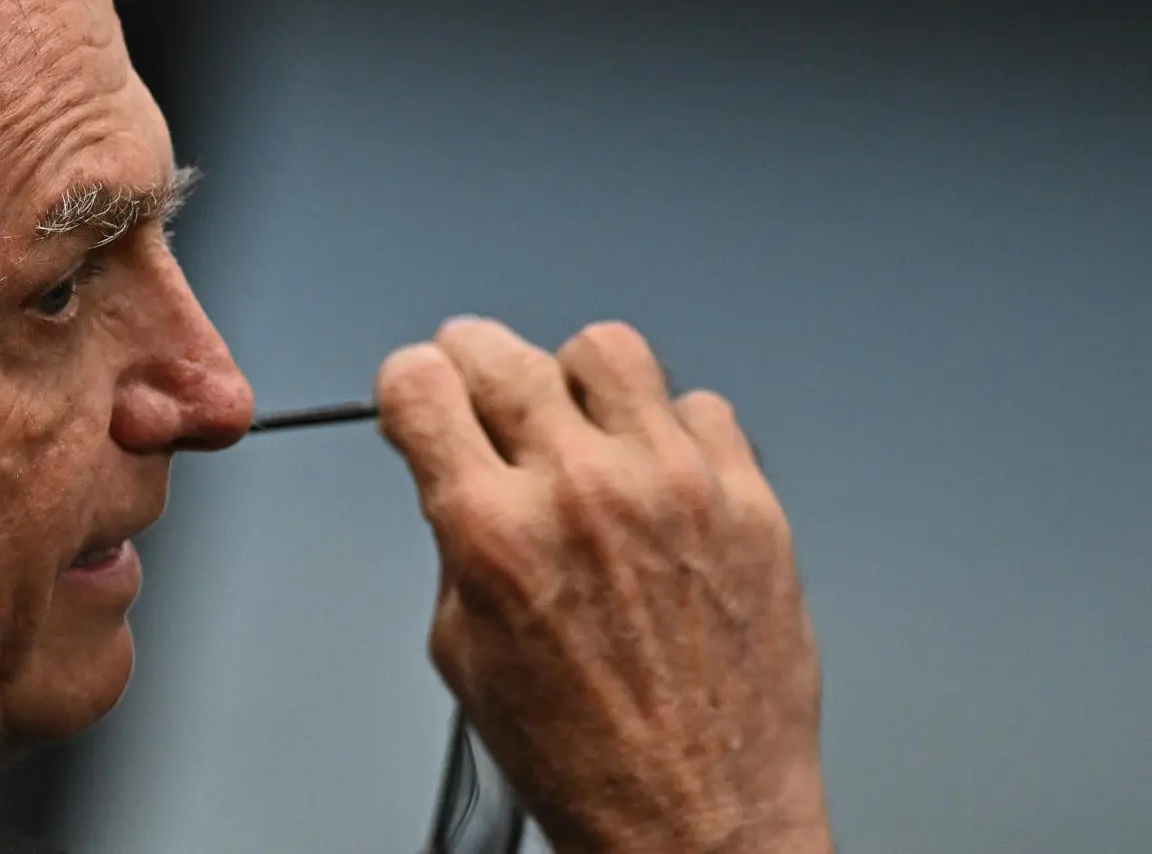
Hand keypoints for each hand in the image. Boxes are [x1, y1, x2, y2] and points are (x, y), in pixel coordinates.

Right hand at [377, 317, 830, 853]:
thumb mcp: (464, 648)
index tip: (415, 395)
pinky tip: (654, 478)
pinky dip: (668, 430)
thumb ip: (455, 535)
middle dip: (467, 359)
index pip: (419, 382)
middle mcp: (583, 494)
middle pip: (498, 348)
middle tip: (475, 386)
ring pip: (606, 349)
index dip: (405, 384)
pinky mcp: (749, 501)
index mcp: (494, 534)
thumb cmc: (584, 757)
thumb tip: (450, 459)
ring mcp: (674, 488)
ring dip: (573, 378)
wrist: (701, 819)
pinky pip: (701, 407)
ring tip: (575, 421)